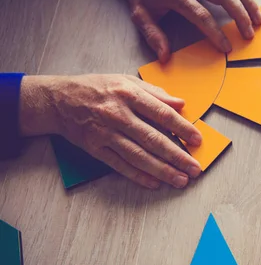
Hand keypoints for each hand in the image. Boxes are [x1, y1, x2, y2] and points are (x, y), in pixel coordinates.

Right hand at [19, 74, 202, 188]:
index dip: (183, 128)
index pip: (162, 114)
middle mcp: (118, 114)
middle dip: (177, 156)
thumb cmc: (97, 88)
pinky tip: (155, 183)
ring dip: (162, 170)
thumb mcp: (126, 80)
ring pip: (139, 156)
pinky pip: (120, 165)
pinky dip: (139, 176)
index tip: (198, 140)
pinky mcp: (95, 148)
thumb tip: (181, 104)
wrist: (58, 100)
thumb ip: (155, 93)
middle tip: (195, 169)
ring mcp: (105, 133)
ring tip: (181, 180)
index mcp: (128, 93)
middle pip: (153, 139)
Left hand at [129, 0, 260, 61]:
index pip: (201, 15)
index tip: (226, 47)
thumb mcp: (139, 12)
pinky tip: (252, 3)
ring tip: (258, 21)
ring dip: (248, 2)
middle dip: (239, 16)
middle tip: (248, 35)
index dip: (216, 32)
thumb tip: (165, 56)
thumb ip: (152, 34)